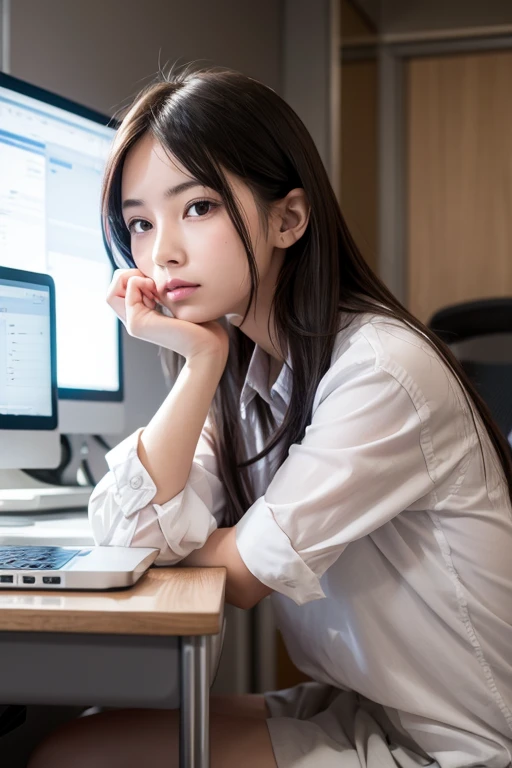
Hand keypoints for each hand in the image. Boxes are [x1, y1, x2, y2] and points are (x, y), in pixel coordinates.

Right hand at [106, 269, 229, 363]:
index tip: (156, 283)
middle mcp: (133, 321)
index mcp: (141, 317)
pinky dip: (141, 280)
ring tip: (155, 288)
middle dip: (129, 276)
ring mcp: (133, 323)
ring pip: (112, 291)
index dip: (133, 278)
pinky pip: (129, 288)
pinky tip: (157, 290)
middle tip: (153, 284)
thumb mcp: (175, 301)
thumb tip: (145, 274)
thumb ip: (159, 291)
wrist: (208, 347)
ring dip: (134, 278)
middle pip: (111, 291)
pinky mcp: (137, 323)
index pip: (119, 290)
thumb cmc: (201, 325)